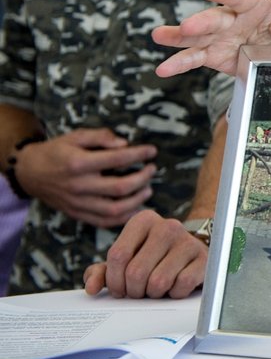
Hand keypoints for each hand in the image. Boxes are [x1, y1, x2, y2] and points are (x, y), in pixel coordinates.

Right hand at [15, 129, 156, 227]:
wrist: (30, 173)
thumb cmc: (57, 151)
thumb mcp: (76, 136)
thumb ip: (100, 137)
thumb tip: (124, 143)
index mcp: (78, 163)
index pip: (117, 159)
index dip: (138, 154)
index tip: (152, 151)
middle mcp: (78, 186)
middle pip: (120, 187)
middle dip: (143, 178)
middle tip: (152, 169)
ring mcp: (77, 203)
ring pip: (115, 209)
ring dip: (137, 200)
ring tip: (148, 189)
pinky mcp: (77, 214)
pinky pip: (103, 222)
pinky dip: (123, 218)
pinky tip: (135, 208)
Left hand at [83, 210, 207, 298]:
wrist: (189, 254)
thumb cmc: (151, 259)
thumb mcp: (124, 262)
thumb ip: (101, 272)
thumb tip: (92, 288)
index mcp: (143, 221)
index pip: (118, 256)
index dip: (114, 280)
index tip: (120, 288)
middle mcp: (167, 226)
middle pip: (136, 272)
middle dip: (134, 290)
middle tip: (139, 291)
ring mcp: (188, 241)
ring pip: (158, 282)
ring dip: (154, 294)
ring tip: (156, 288)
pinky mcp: (204, 258)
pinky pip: (181, 285)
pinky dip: (175, 293)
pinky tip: (175, 286)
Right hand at [153, 0, 270, 77]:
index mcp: (255, 5)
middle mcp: (234, 18)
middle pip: (214, 19)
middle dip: (201, 22)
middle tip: (188, 27)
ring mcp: (222, 37)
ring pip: (197, 37)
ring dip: (178, 37)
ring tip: (159, 36)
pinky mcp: (215, 56)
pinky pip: (195, 59)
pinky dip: (179, 64)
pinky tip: (163, 69)